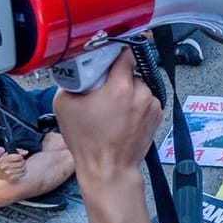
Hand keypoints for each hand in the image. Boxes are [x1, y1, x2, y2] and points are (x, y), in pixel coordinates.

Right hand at [55, 49, 162, 181]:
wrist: (109, 170)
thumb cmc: (87, 142)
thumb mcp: (64, 105)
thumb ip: (72, 80)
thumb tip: (77, 69)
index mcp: (120, 87)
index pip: (124, 52)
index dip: (113, 53)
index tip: (106, 57)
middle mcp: (141, 93)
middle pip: (130, 71)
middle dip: (117, 77)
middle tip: (103, 91)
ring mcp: (152, 105)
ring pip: (139, 85)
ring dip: (128, 91)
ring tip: (113, 108)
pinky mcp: (158, 115)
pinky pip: (146, 99)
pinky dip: (136, 103)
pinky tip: (123, 117)